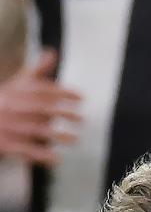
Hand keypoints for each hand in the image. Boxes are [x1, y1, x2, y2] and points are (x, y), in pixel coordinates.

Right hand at [0, 49, 81, 164]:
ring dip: (56, 135)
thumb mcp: (16, 84)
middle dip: (63, 113)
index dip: (62, 92)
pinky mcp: (4, 143)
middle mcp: (9, 107)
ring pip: (33, 130)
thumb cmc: (3, 100)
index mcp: (13, 91)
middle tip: (81, 119)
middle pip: (39, 109)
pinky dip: (40, 154)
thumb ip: (35, 71)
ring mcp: (6, 125)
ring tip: (74, 139)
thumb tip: (51, 53)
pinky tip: (55, 159)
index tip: (81, 98)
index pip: (40, 90)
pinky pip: (24, 149)